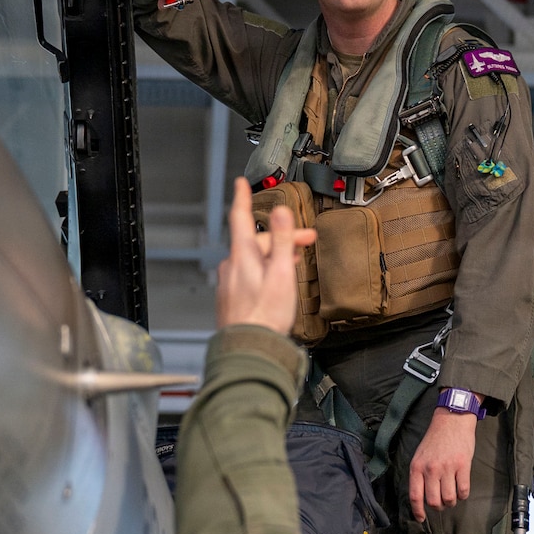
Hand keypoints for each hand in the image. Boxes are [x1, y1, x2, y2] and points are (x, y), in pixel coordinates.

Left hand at [215, 178, 316, 333]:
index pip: (240, 217)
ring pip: (253, 260)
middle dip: (280, 238)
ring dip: (273, 257)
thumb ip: (280, 240)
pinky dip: (264, 272)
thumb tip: (280, 212)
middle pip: (255, 241)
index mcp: (242, 255)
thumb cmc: (265, 315)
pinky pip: (248, 276)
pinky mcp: (231, 299)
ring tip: (293, 264)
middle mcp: (231, 266)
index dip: (242, 197)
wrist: (249, 349)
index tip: (241, 183)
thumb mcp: (280, 273)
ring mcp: (229, 283)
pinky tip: (275, 284)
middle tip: (305, 241)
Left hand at [407, 409, 477, 521]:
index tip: (421, 518)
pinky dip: (463, 495)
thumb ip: (419, 475)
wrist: (451, 421)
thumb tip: (421, 497)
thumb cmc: (435, 440)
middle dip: (438, 507)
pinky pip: (463, 490)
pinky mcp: (463, 466)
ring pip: (449, 499)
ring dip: (451, 502)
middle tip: (441, 503)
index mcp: (417, 467)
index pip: (415, 496)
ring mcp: (448, 468)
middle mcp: (431, 469)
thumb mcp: (419, 456)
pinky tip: (461, 490)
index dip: (418, 511)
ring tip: (451, 497)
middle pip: (434, 501)